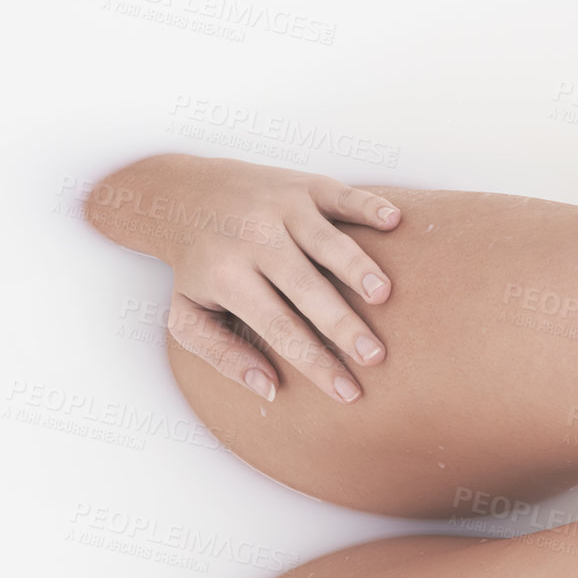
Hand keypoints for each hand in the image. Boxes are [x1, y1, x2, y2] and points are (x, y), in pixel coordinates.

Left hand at [160, 156, 400, 402]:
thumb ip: (223, 356)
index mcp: (228, 276)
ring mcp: (281, 207)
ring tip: (384, 295)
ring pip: (325, 240)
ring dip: (357, 266)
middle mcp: (254, 238)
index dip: (316, 363)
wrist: (183, 195)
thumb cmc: (199, 267)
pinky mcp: (302, 184)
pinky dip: (368, 205)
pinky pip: (340, 195)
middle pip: (306, 287)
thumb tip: (268, 389)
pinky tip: (393, 221)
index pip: (280, 328)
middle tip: (375, 355)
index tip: (348, 392)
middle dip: (342, 324)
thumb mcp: (188, 318)